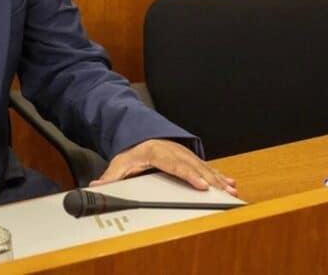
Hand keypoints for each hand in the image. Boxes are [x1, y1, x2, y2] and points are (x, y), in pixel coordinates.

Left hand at [91, 139, 237, 195]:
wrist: (141, 134)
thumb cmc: (132, 150)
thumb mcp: (120, 162)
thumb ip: (111, 175)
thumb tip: (96, 185)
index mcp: (157, 152)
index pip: (175, 165)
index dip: (189, 175)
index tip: (201, 185)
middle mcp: (174, 151)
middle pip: (194, 166)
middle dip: (211, 180)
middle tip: (223, 193)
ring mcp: (185, 154)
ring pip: (204, 166)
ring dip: (218, 178)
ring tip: (231, 190)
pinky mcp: (191, 158)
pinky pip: (207, 166)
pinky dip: (219, 175)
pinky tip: (230, 182)